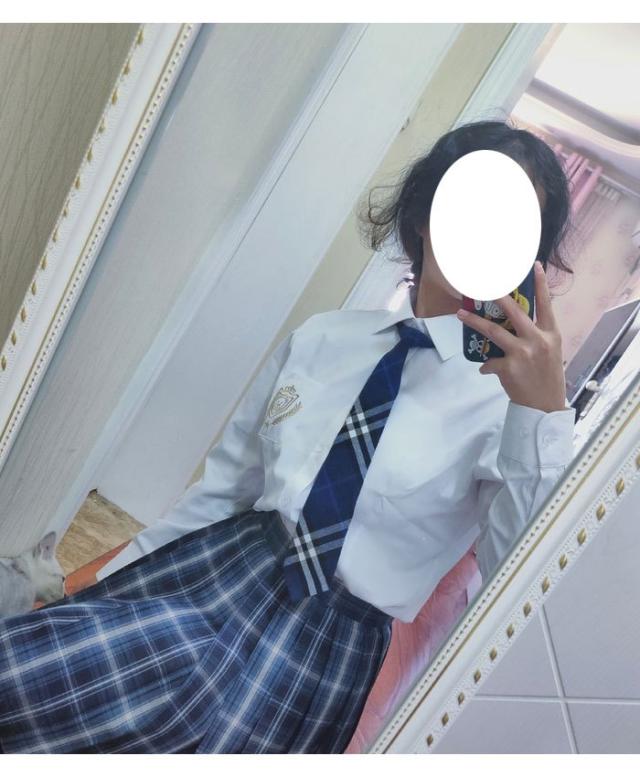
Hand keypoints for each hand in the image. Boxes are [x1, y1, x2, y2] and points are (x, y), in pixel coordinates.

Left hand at [456, 261, 566, 412]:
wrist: (545, 406)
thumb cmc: (547, 378)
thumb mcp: (550, 352)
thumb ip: (537, 336)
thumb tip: (514, 324)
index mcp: (551, 334)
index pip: (547, 304)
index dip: (541, 284)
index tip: (534, 265)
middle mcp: (538, 340)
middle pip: (515, 311)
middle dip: (498, 296)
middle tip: (484, 284)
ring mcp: (523, 353)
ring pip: (493, 331)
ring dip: (474, 322)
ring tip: (461, 314)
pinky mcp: (508, 367)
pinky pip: (489, 361)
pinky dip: (486, 365)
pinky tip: (487, 369)